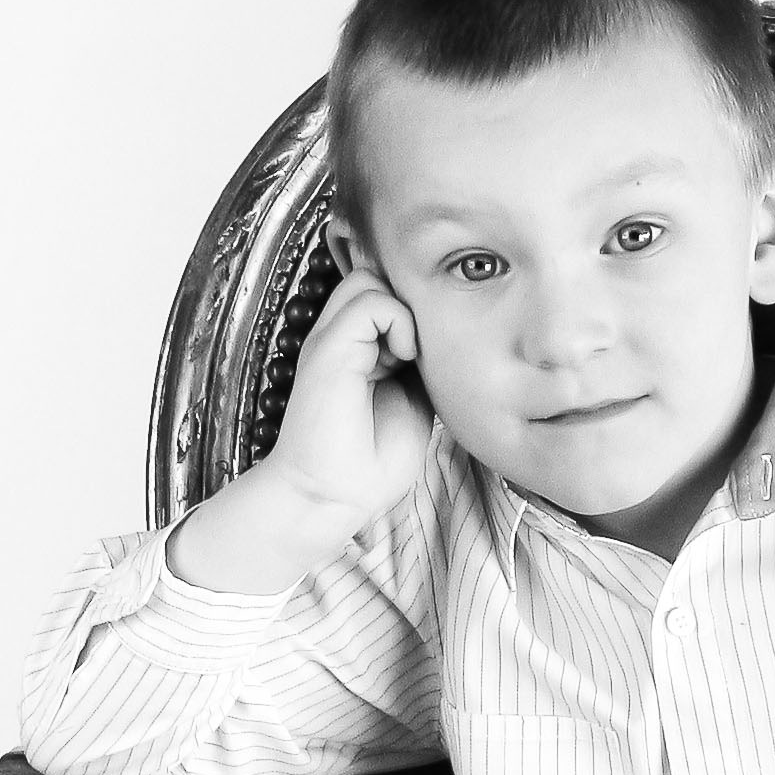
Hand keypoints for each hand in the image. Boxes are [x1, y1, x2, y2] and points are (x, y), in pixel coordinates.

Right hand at [166, 257, 434, 593]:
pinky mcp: (329, 347)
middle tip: (418, 354)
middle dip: (407, 305)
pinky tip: (403, 359)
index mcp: (357, 349)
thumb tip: (446, 336)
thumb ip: (422, 366)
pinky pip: (370, 299)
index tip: (427, 355)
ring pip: (370, 279)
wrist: (331, 497)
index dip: (414, 312)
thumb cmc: (370, 464)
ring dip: (403, 312)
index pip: (387, 295)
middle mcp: (340, 337)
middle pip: (375, 277)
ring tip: (409, 358)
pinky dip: (398, 321)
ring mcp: (331, 339)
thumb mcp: (413, 403)